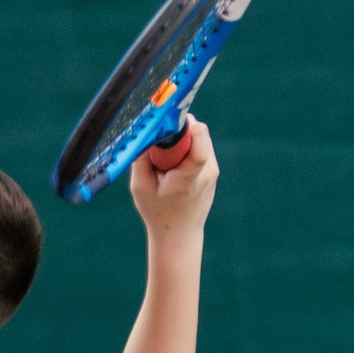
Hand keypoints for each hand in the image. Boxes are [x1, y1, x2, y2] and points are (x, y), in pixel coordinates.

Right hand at [130, 110, 218, 232]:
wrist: (179, 234)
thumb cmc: (157, 211)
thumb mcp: (140, 186)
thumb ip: (141, 157)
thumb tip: (145, 128)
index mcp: (188, 179)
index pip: (199, 149)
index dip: (189, 128)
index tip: (170, 118)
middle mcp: (206, 173)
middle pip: (197, 135)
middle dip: (177, 131)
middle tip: (159, 141)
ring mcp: (213, 170)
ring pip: (199, 137)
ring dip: (181, 139)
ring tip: (166, 161)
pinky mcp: (213, 169)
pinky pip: (200, 145)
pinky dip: (186, 147)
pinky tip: (174, 164)